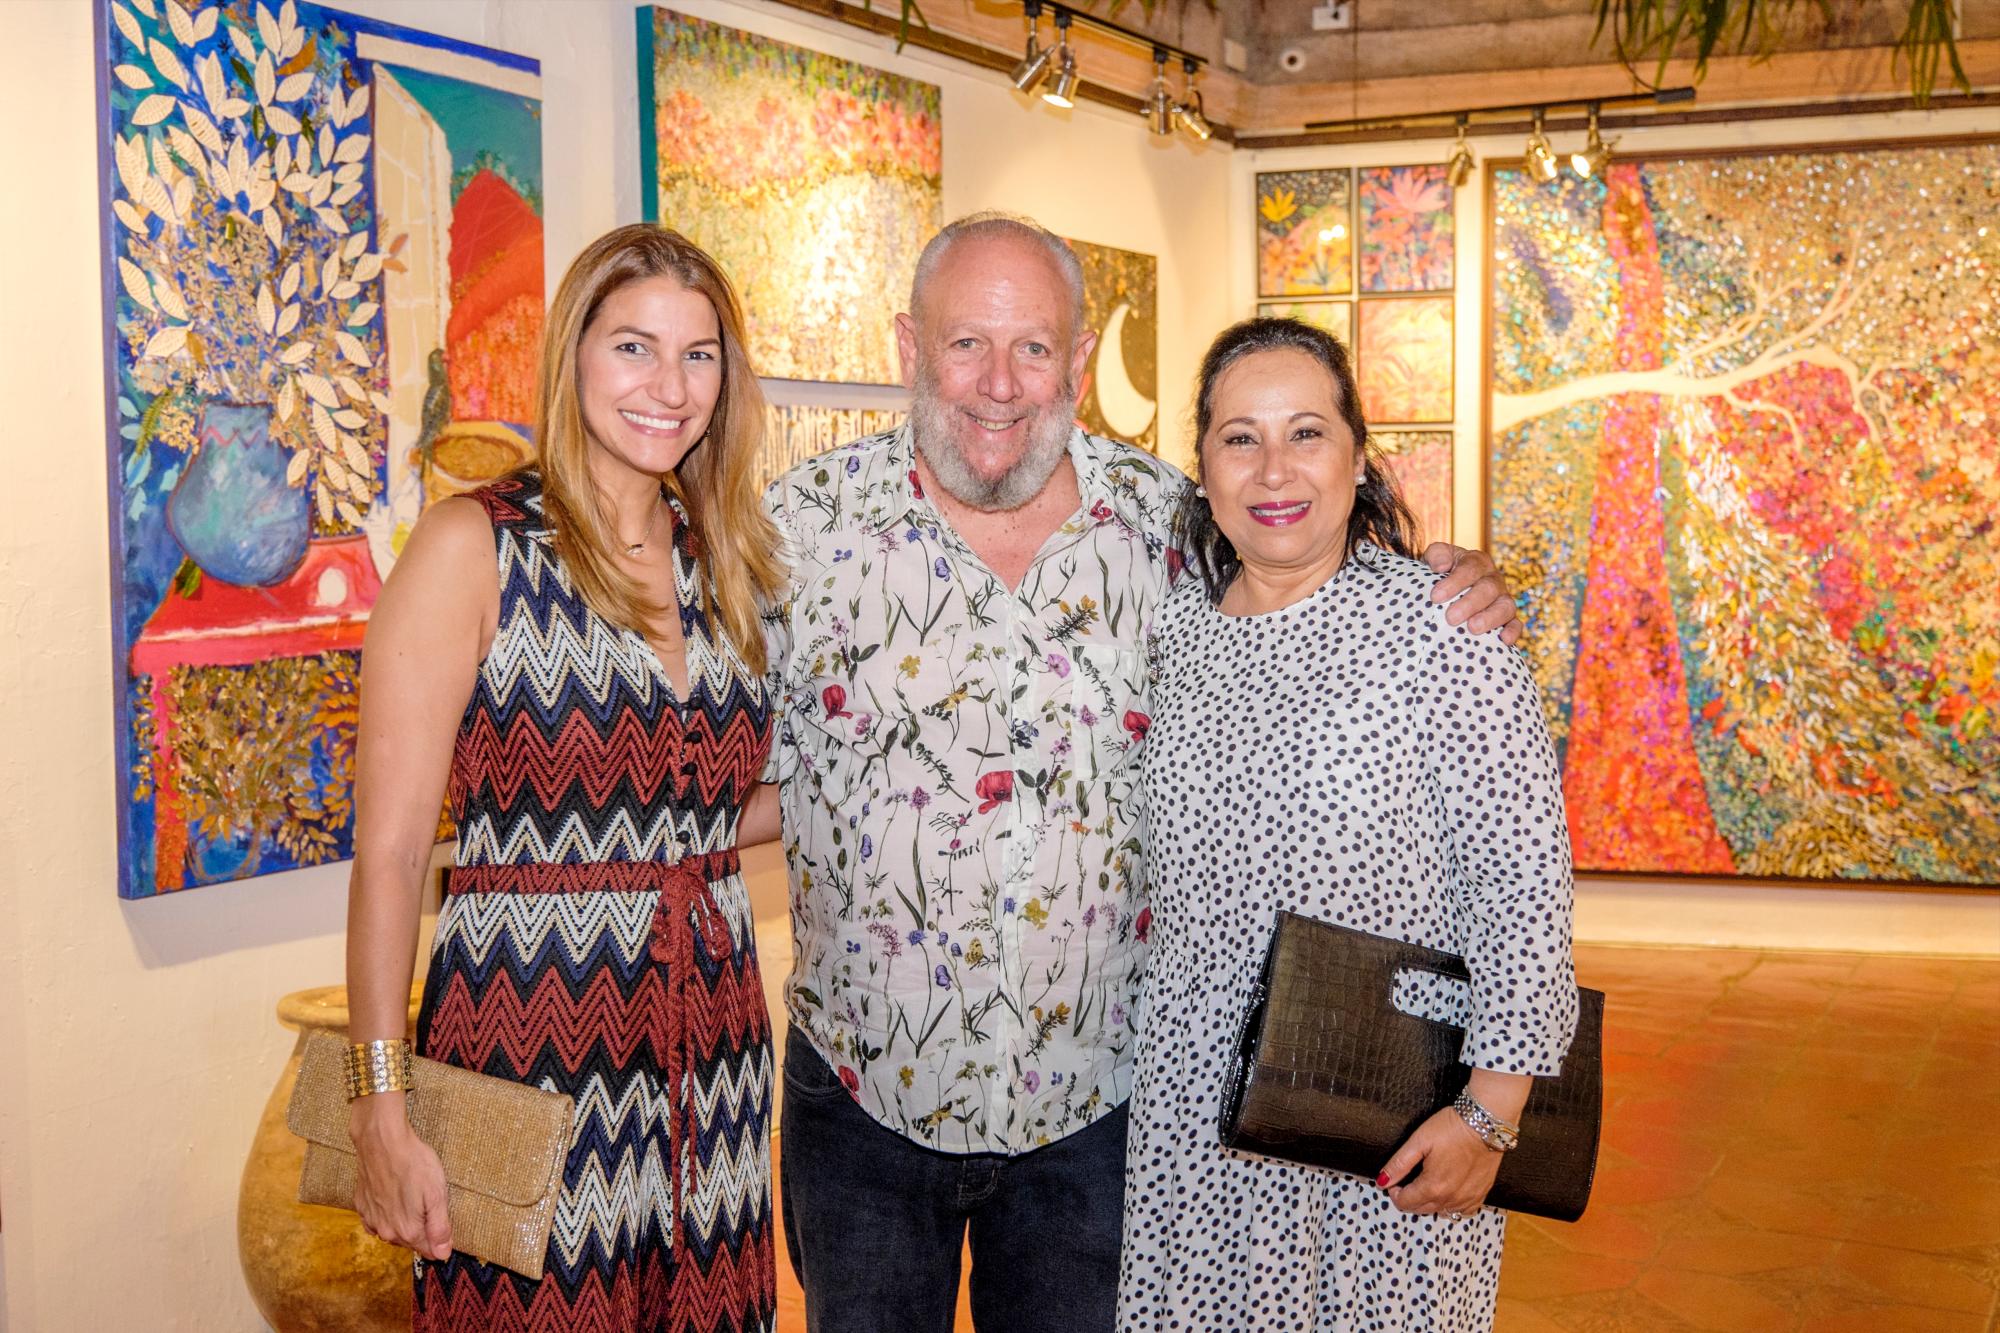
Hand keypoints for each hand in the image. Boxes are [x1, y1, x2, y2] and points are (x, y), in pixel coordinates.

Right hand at [350, 1093, 452, 1259]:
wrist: (382, 1142)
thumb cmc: (414, 1164)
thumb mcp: (437, 1194)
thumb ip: (440, 1228)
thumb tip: (443, 1254)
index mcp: (408, 1232)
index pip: (429, 1250)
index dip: (441, 1240)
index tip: (445, 1224)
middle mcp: (386, 1232)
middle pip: (412, 1242)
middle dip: (424, 1230)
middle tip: (430, 1204)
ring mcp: (372, 1219)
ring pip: (394, 1232)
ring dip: (405, 1222)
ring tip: (413, 1198)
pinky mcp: (362, 1206)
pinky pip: (378, 1221)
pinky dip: (387, 1215)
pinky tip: (394, 1200)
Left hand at [1377, 1106, 1502, 1218]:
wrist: (1486, 1122)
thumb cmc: (1452, 1128)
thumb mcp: (1419, 1141)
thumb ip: (1399, 1164)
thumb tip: (1382, 1181)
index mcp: (1433, 1186)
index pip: (1405, 1203)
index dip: (1394, 1193)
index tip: (1395, 1182)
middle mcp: (1451, 1198)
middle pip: (1421, 1210)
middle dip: (1409, 1198)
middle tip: (1408, 1181)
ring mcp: (1468, 1198)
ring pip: (1441, 1212)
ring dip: (1429, 1202)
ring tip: (1427, 1183)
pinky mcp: (1481, 1194)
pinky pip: (1463, 1210)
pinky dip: (1452, 1206)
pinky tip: (1449, 1191)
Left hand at [1424, 543, 1520, 645]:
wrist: (1448, 588)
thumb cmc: (1441, 573)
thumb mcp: (1436, 558)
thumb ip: (1436, 555)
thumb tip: (1441, 566)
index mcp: (1477, 562)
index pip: (1469, 569)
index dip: (1454, 582)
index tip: (1436, 597)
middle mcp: (1493, 579)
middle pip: (1488, 588)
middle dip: (1470, 603)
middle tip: (1451, 618)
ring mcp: (1502, 598)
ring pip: (1505, 606)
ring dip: (1490, 618)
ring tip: (1473, 628)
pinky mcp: (1508, 618)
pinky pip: (1516, 623)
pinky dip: (1513, 631)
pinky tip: (1504, 640)